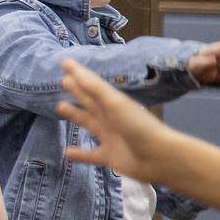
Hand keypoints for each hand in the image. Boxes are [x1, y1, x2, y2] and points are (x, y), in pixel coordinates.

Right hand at [58, 60, 173, 184]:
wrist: (159, 156)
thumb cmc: (138, 126)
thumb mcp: (115, 104)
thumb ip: (94, 89)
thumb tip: (72, 72)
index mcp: (113, 103)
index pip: (92, 84)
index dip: (79, 73)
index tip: (65, 62)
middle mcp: (110, 117)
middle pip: (90, 101)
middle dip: (78, 91)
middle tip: (64, 81)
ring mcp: (109, 137)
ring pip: (88, 123)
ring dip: (75, 115)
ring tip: (60, 107)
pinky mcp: (108, 156)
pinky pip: (90, 154)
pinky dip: (78, 154)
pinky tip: (66, 153)